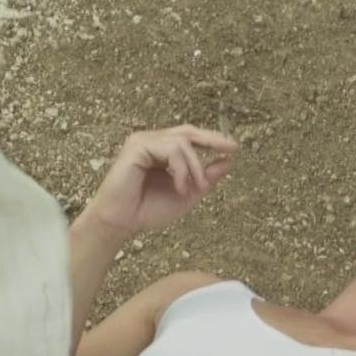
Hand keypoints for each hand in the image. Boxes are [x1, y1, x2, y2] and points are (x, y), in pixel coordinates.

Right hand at [80, 125, 236, 236]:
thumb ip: (205, 178)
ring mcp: (143, 141)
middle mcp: (151, 141)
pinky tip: (180, 186)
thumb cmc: (147, 210)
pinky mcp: (137, 146)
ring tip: (193, 188)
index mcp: (160, 150)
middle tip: (231, 148)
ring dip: (195, 167)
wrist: (122, 223)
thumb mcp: (186, 194)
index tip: (233, 148)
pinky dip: (181, 169)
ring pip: (183, 142)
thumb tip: (227, 161)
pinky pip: (172, 149)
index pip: (189, 137)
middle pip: (188, 131)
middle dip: (212, 139)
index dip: (211, 139)